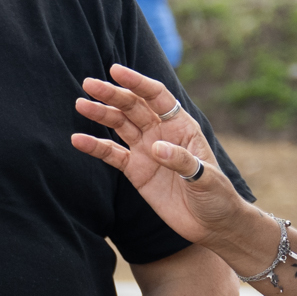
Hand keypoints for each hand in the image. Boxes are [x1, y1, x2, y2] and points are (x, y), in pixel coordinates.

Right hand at [68, 65, 246, 246]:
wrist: (212, 224)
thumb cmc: (218, 196)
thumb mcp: (206, 178)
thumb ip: (181, 161)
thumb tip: (155, 148)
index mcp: (182, 126)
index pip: (157, 97)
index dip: (137, 83)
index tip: (116, 71)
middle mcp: (161, 133)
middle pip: (133, 107)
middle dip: (112, 95)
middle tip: (89, 85)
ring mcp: (146, 151)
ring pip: (120, 126)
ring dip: (101, 114)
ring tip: (81, 104)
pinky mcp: (136, 171)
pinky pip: (112, 155)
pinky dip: (95, 147)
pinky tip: (78, 140)